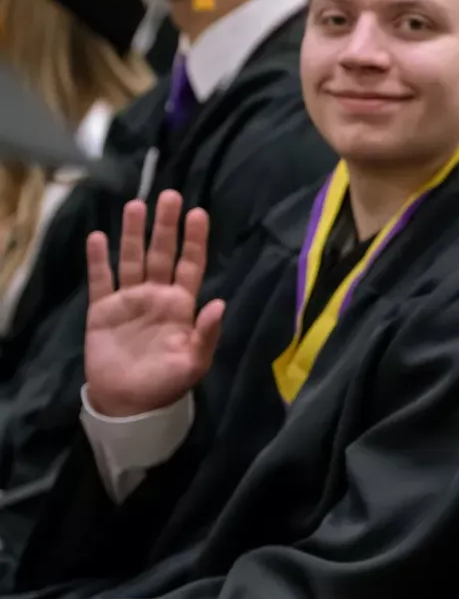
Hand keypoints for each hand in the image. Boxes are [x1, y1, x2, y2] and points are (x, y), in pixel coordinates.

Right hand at [85, 191, 224, 417]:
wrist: (129, 403)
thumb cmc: (167, 383)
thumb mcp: (194, 362)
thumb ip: (207, 334)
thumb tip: (219, 303)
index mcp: (181, 305)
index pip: (190, 265)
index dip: (194, 240)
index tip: (198, 213)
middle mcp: (157, 295)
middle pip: (161, 253)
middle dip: (165, 226)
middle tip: (168, 195)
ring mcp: (129, 300)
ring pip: (131, 259)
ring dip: (133, 234)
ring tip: (136, 205)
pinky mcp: (102, 310)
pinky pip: (101, 280)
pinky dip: (98, 260)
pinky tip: (98, 237)